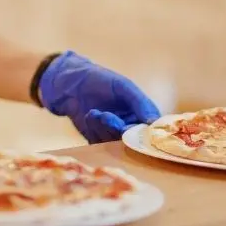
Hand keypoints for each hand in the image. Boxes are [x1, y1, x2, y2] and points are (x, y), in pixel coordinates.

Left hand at [38, 51, 160, 143]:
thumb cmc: (101, 80)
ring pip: (115, 143)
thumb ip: (140, 103)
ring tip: (94, 111)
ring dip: (103, 127)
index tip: (134, 128)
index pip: (151, 129)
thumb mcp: (123, 87)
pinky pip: (100, 145)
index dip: (145, 133)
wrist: (72, 84)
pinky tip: (89, 115)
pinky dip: (94, 130)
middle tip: (106, 116)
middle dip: (118, 129)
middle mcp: (131, 127)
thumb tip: (154, 122)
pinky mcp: (97, 141)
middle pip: (132, 140)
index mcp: (142, 114)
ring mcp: (114, 136)